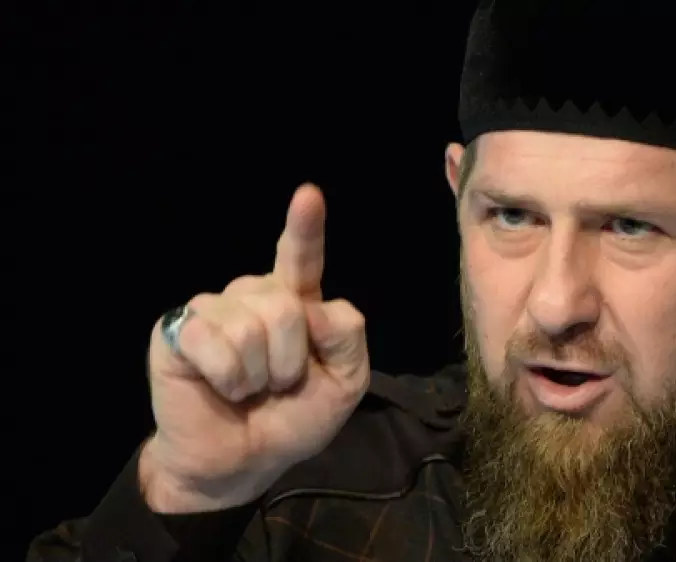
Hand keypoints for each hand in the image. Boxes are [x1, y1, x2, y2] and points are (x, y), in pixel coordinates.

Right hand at [141, 184, 369, 512]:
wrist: (243, 462)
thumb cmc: (291, 419)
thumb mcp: (345, 383)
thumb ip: (348, 338)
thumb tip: (314, 308)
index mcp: (295, 302)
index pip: (302, 258)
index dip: (304, 227)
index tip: (308, 195)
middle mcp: (253, 296)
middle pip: (288, 306)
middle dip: (291, 360)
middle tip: (275, 385)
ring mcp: (214, 309)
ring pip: (254, 326)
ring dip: (258, 374)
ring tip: (247, 388)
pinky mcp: (179, 328)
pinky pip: (216, 342)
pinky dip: (228, 378)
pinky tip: (220, 387)